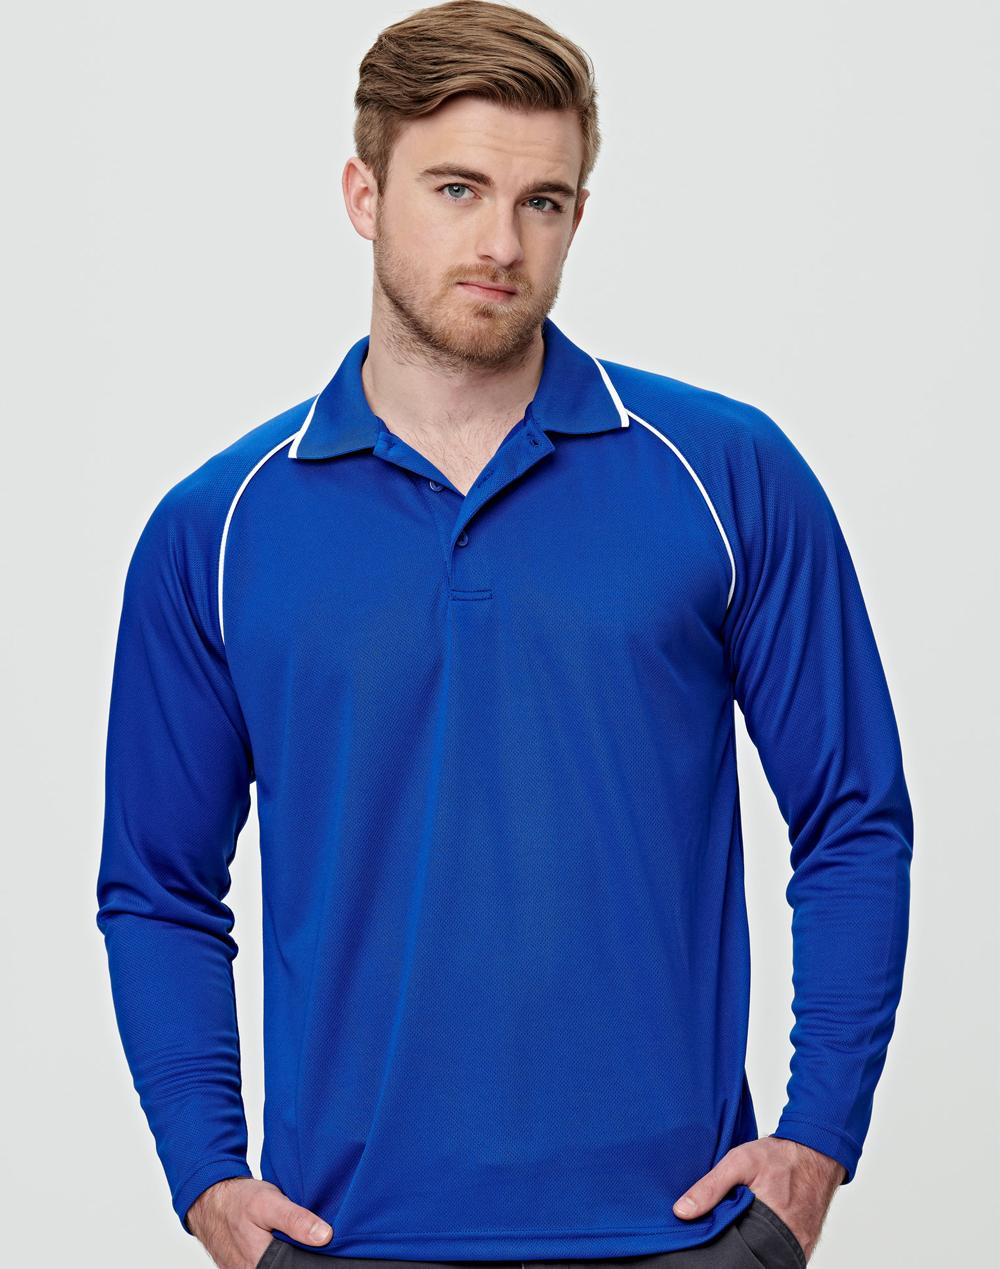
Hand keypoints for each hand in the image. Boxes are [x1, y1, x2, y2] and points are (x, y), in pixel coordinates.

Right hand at [186, 1176, 333, 1267]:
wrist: (210, 1200)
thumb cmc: (237, 1201)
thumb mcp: (269, 1202)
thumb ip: (296, 1220)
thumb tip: (324, 1236)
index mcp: (261, 1265)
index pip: (297, 1267)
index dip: (309, 1256)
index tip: (320, 1241)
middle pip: (289, 1265)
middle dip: (298, 1253)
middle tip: (301, 1233)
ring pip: (279, 1265)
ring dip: (287, 1252)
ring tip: (286, 1234)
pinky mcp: (244, 1268)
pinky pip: (268, 1264)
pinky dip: (276, 1252)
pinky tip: (278, 1239)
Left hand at [671, 1135, 846, 1262]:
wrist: (815, 1154)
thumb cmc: (779, 1157)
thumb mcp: (739, 1162)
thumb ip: (710, 1187)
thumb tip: (682, 1212)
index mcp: (769, 1222)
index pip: (734, 1248)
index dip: (717, 1243)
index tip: (704, 1235)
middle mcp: (788, 1241)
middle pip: (750, 1255)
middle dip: (734, 1245)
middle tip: (722, 1228)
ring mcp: (798, 1247)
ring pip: (764, 1256)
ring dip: (750, 1245)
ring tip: (738, 1227)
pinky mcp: (803, 1246)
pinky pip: (779, 1254)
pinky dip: (765, 1245)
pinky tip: (754, 1229)